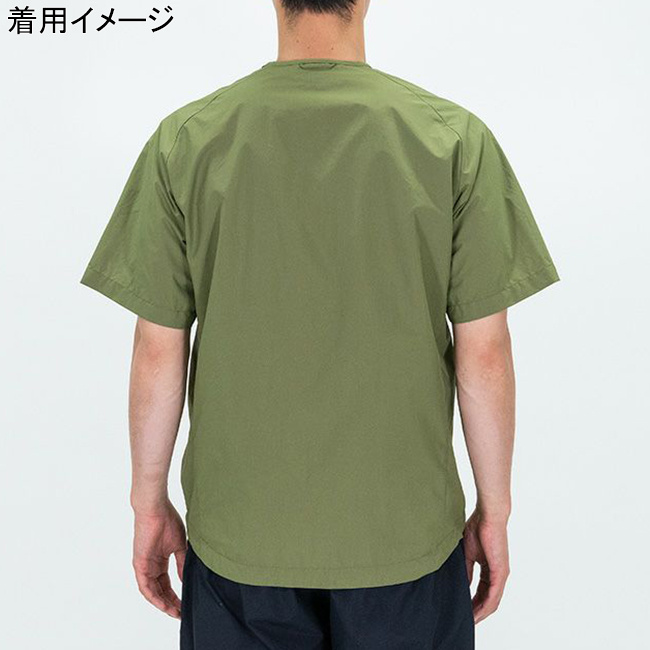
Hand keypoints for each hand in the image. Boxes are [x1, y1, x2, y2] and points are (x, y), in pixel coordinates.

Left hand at [132, 500, 186, 618]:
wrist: (155, 508)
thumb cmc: (167, 520)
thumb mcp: (179, 545)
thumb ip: (181, 563)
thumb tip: (185, 579)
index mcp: (160, 560)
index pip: (167, 583)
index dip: (176, 595)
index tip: (185, 603)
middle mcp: (151, 565)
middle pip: (160, 590)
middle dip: (170, 603)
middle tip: (181, 612)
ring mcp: (144, 565)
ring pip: (152, 591)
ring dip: (162, 603)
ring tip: (174, 612)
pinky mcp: (139, 564)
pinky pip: (145, 586)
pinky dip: (154, 596)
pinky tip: (163, 604)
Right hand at [463, 509, 509, 623]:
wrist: (488, 515)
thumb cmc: (478, 527)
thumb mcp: (468, 553)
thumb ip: (466, 570)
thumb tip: (463, 584)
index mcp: (490, 568)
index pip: (482, 591)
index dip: (473, 603)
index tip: (463, 610)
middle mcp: (498, 574)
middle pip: (489, 600)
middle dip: (477, 612)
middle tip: (467, 621)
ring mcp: (501, 574)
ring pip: (492, 601)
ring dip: (481, 612)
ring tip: (470, 621)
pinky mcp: (500, 572)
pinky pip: (493, 595)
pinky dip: (485, 605)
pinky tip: (476, 612)